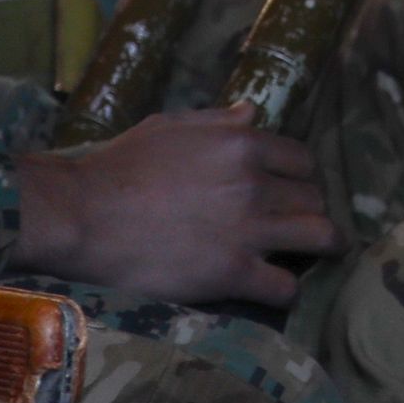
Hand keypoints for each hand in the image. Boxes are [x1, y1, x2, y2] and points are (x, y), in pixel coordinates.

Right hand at [12, 104, 342, 306]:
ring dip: (320, 247)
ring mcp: (249, 229)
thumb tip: (252, 111)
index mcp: (242, 143)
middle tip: (297, 227)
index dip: (299, 177)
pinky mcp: (234, 273)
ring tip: (310, 257)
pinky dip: (286, 291)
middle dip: (309, 212)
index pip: (303, 160)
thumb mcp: (169, 127)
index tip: (291, 191)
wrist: (83, 215)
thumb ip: (217, 121)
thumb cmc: (119, 166)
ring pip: (320, 237)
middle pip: (314, 199)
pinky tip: (275, 290)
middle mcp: (256, 183)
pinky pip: (286, 287)